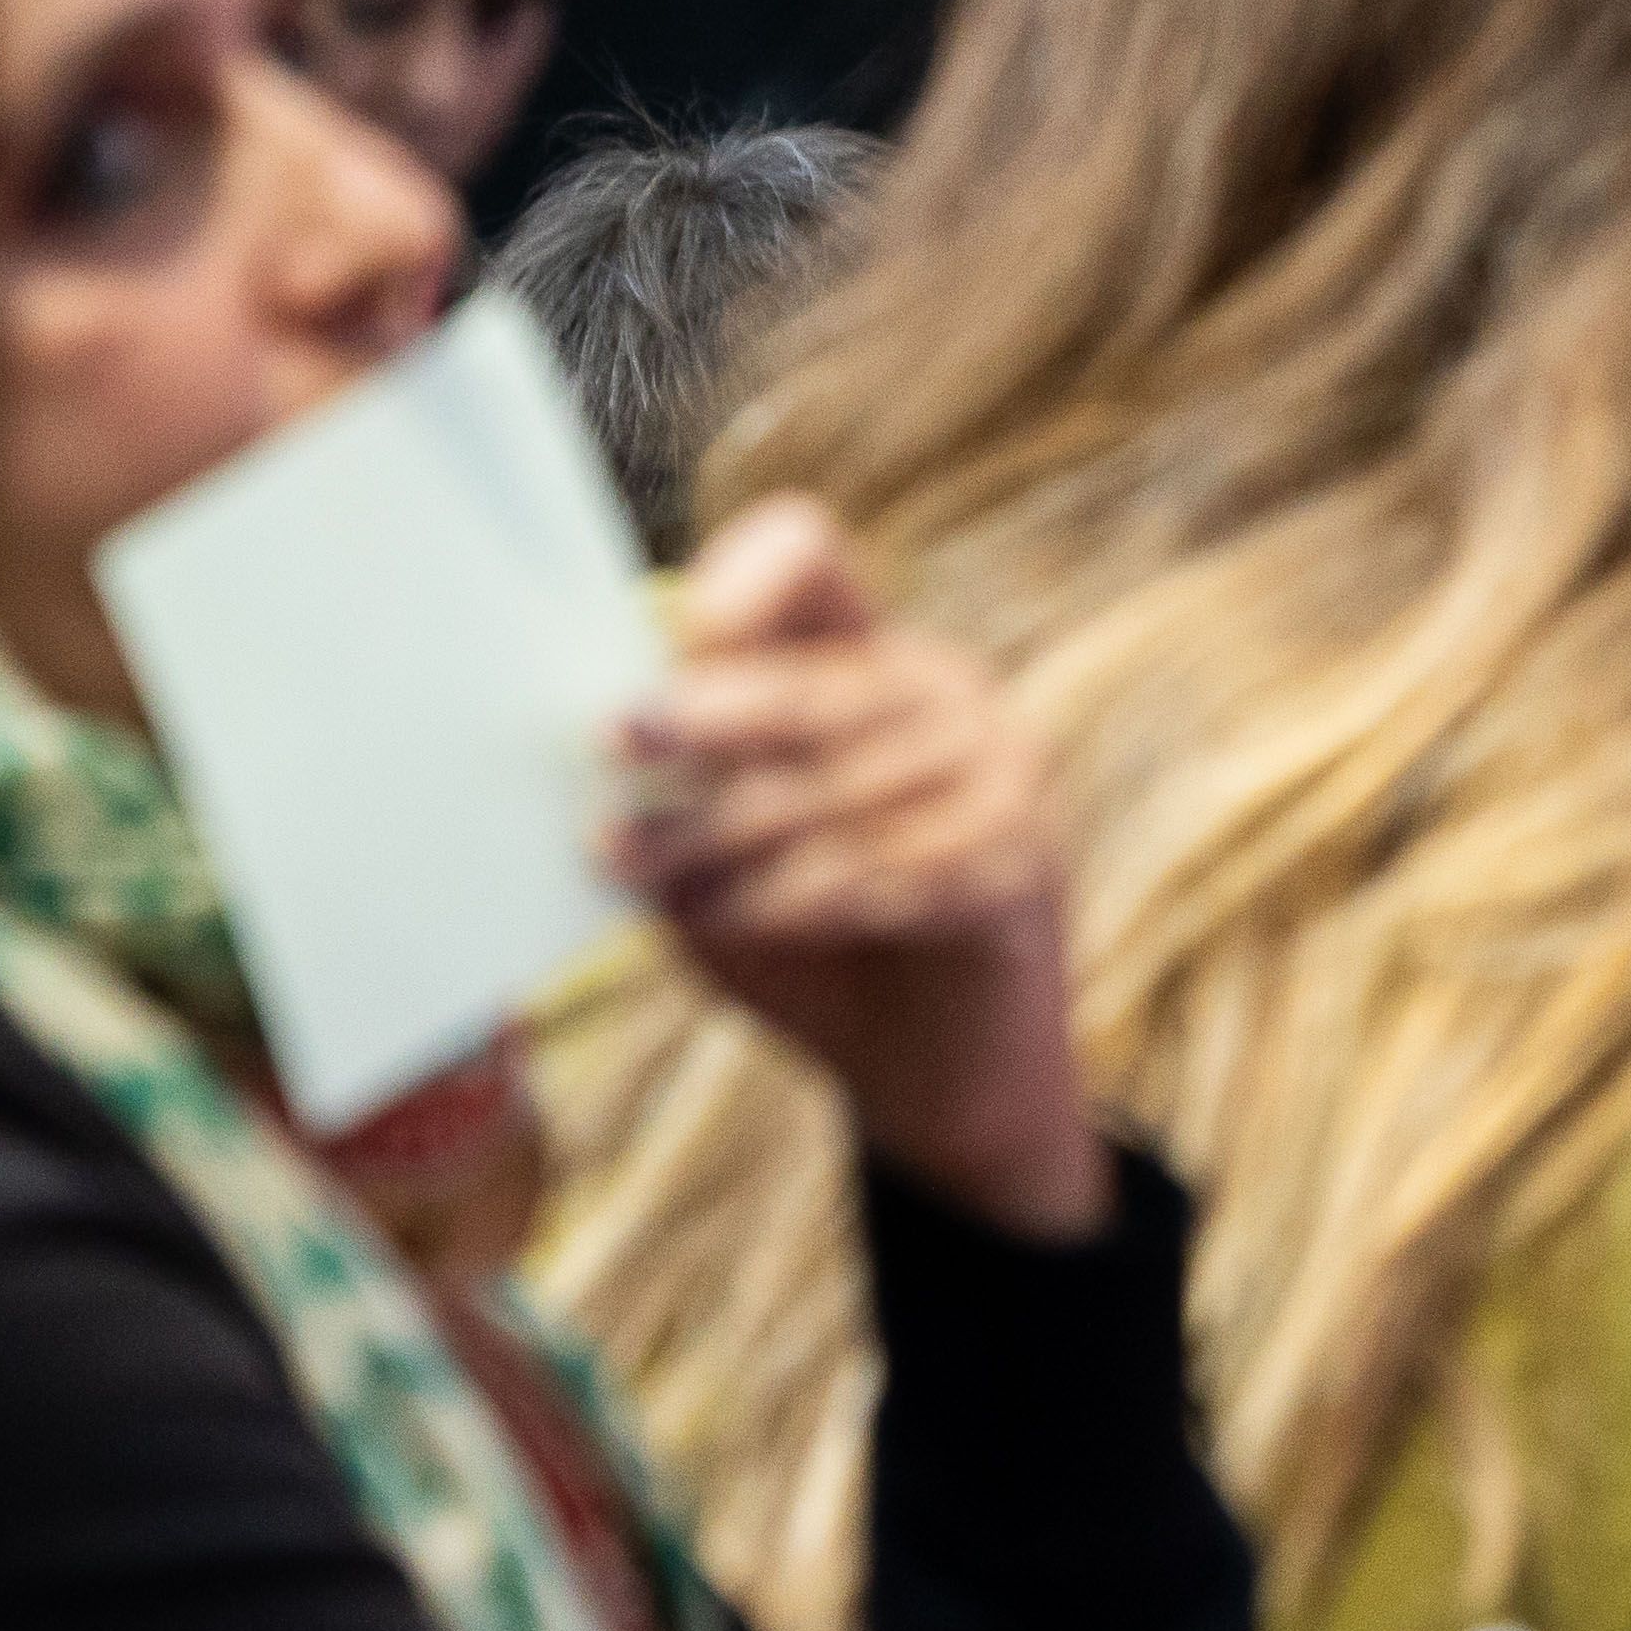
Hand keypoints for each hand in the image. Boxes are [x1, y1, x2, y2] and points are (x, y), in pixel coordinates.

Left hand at [612, 498, 1107, 1240]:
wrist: (934, 1072)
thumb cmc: (813, 944)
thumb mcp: (728, 848)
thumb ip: (688, 783)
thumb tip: (602, 730)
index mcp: (870, 656)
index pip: (807, 558)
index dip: (738, 587)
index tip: (668, 646)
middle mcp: (950, 694)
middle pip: (814, 684)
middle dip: (707, 720)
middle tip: (614, 744)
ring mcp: (1007, 772)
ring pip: (836, 792)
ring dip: (721, 838)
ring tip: (638, 873)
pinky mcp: (1028, 861)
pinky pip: (887, 873)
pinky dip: (792, 900)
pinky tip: (726, 917)